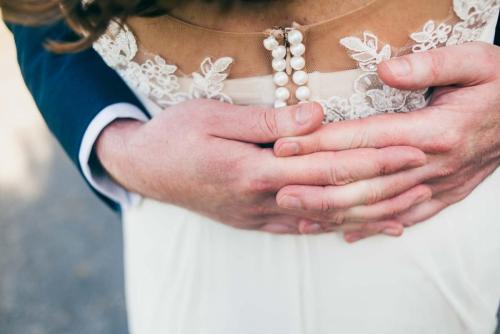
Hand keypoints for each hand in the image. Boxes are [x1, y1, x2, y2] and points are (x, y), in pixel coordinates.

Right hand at [96, 99, 424, 233]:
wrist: (145, 168)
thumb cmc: (176, 135)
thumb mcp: (213, 116)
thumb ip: (267, 121)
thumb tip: (315, 117)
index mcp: (252, 170)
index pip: (324, 166)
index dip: (369, 160)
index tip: (406, 151)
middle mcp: (261, 200)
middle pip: (332, 197)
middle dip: (381, 187)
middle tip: (422, 177)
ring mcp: (259, 216)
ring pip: (323, 219)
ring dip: (367, 214)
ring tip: (406, 208)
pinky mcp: (256, 221)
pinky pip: (304, 227)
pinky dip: (337, 227)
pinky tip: (361, 228)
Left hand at [274, 42, 499, 240]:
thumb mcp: (477, 61)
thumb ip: (430, 64)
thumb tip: (385, 70)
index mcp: (434, 130)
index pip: (364, 139)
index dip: (321, 143)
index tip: (285, 146)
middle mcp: (431, 164)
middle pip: (363, 181)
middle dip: (317, 187)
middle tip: (277, 191)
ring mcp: (437, 185)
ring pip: (376, 207)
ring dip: (335, 213)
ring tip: (297, 215)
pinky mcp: (443, 196)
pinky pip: (401, 218)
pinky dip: (370, 228)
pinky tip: (342, 235)